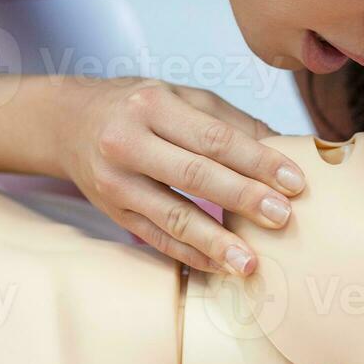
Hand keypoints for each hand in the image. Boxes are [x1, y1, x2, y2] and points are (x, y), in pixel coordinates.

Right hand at [55, 76, 306, 274]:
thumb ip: (229, 121)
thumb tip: (285, 147)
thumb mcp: (180, 97)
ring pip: (172, 216)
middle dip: (244, 198)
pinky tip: (219, 266)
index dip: (257, 161)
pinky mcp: (112, 212)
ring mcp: (115, 182)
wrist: (68, 123)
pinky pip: (155, 238)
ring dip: (216, 242)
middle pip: (195, 175)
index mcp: (153, 106)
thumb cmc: (139, 107)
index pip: (214, 138)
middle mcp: (128, 142)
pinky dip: (189, 254)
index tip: (295, 182)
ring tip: (251, 263)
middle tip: (284, 218)